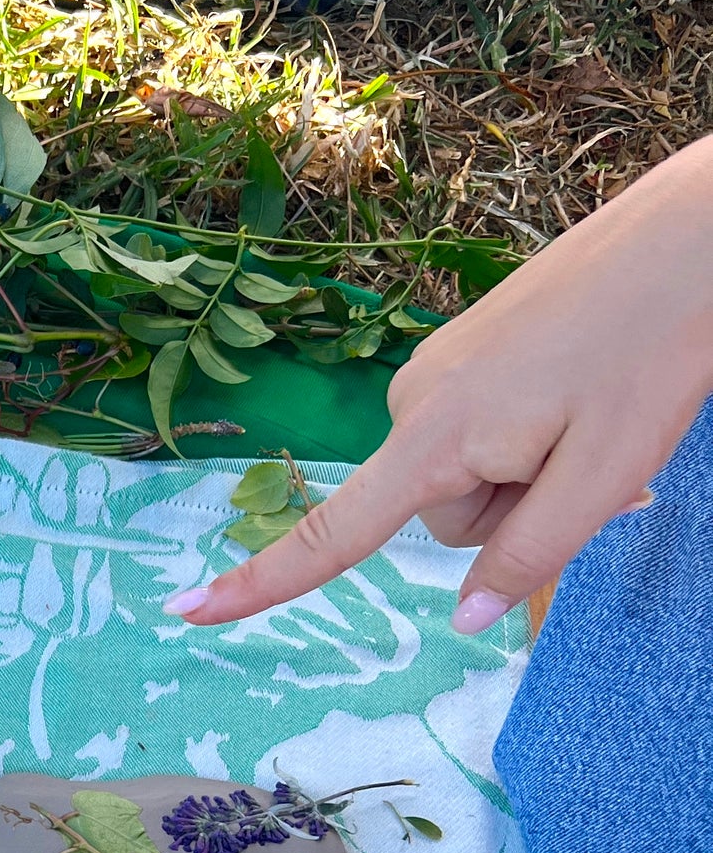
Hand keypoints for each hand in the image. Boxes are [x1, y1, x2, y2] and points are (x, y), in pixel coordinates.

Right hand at [165, 135, 712, 633]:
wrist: (688, 234)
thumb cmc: (653, 350)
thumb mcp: (604, 475)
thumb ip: (528, 553)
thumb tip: (464, 618)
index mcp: (436, 436)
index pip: (336, 533)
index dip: (262, 581)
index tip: (189, 611)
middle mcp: (415, 399)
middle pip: (441, 515)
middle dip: (511, 510)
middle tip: (596, 463)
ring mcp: (436, 370)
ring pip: (467, 476)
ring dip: (527, 473)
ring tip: (598, 421)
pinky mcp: (463, 351)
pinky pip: (479, 433)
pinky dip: (528, 438)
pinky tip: (587, 398)